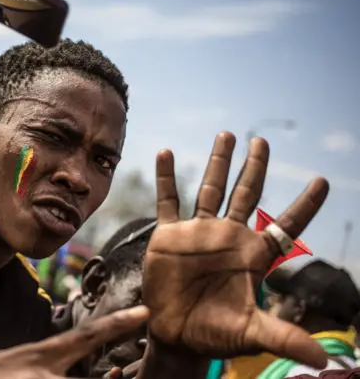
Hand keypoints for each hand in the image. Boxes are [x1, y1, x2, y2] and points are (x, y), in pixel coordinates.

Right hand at [0, 306, 148, 378]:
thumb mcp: (2, 364)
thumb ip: (34, 366)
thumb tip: (57, 370)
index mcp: (33, 358)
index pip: (84, 336)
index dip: (117, 325)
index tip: (146, 313)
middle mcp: (36, 374)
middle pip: (92, 378)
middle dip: (118, 378)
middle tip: (133, 371)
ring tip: (115, 378)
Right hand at [143, 132, 328, 367]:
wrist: (175, 334)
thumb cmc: (214, 333)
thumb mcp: (251, 332)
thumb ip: (283, 337)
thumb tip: (323, 362)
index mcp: (253, 254)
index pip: (285, 224)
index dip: (305, 204)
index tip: (322, 181)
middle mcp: (228, 236)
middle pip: (246, 194)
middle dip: (255, 168)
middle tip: (262, 141)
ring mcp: (198, 232)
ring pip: (210, 189)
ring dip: (217, 162)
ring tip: (226, 135)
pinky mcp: (170, 236)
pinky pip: (168, 201)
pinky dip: (167, 178)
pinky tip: (166, 153)